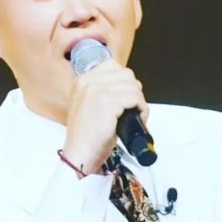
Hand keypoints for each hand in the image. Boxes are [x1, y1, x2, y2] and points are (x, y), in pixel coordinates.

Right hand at [62, 58, 149, 175]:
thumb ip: (99, 92)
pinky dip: (142, 109)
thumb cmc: (87, 137)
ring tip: (135, 115)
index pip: (113, 67)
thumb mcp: (88, 106)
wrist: (79, 155)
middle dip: (133, 91)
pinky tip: (138, 119)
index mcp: (81, 80)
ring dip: (139, 101)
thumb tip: (125, 86)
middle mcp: (87, 81)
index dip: (125, 83)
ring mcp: (97, 90)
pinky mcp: (107, 101)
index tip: (125, 99)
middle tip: (132, 109)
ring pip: (133, 85)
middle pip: (126, 74)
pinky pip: (135, 98)